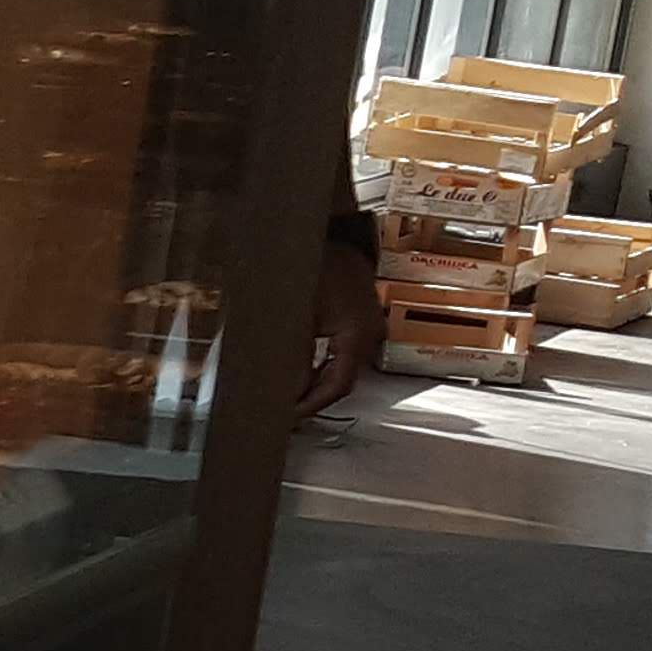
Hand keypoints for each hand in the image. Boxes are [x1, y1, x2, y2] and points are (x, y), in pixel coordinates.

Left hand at [300, 218, 380, 414]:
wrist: (327, 231)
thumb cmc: (313, 263)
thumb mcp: (296, 315)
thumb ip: (293, 356)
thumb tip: (286, 391)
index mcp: (358, 335)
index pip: (337, 386)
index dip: (310, 406)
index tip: (288, 419)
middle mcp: (369, 333)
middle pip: (341, 380)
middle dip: (312, 399)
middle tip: (283, 414)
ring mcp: (367, 326)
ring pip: (341, 367)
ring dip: (315, 383)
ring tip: (287, 398)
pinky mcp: (357, 319)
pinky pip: (340, 352)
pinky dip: (320, 366)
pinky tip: (300, 373)